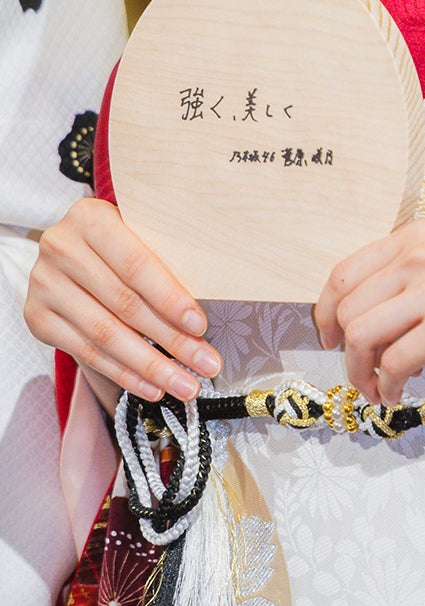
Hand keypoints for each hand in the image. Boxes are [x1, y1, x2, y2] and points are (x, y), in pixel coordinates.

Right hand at [24, 197, 221, 404]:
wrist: (67, 246)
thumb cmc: (118, 240)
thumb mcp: (137, 231)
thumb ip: (162, 257)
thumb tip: (204, 313)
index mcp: (89, 217)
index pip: (136, 265)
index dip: (169, 298)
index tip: (200, 326)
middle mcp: (60, 248)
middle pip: (124, 304)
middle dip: (171, 340)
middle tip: (206, 365)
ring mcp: (44, 285)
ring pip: (105, 335)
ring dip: (151, 366)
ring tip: (185, 385)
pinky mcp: (37, 318)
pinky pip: (86, 354)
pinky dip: (124, 374)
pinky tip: (152, 387)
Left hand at [314, 219, 424, 427]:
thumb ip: (410, 277)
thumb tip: (357, 315)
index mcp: (418, 234)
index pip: (344, 272)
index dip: (325, 312)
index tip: (329, 339)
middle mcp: (421, 252)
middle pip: (346, 306)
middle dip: (343, 349)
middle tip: (361, 375)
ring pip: (360, 334)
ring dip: (360, 371)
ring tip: (378, 388)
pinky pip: (392, 363)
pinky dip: (388, 387)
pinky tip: (400, 395)